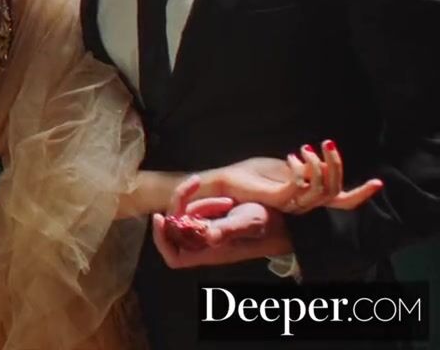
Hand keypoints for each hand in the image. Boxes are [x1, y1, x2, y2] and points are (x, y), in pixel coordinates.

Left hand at [154, 202, 292, 268]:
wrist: (285, 219)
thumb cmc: (269, 225)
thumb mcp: (249, 223)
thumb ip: (228, 229)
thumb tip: (207, 236)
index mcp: (210, 252)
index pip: (174, 257)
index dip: (162, 240)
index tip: (160, 217)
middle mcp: (206, 245)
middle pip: (175, 230)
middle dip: (181, 207)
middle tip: (193, 187)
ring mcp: (209, 233)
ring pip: (187, 217)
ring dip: (199, 203)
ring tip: (227, 201)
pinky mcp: (215, 222)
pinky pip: (199, 211)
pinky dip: (206, 201)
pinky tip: (226, 200)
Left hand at [196, 141, 381, 214]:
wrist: (225, 181)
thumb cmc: (252, 173)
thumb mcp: (285, 166)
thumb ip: (305, 167)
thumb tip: (320, 160)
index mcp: (307, 197)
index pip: (340, 201)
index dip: (361, 194)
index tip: (378, 182)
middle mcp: (302, 204)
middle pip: (335, 191)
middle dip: (336, 164)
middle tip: (326, 143)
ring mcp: (290, 204)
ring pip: (321, 190)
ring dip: (317, 164)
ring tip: (305, 148)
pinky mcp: (277, 199)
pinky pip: (300, 186)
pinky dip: (301, 168)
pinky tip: (292, 156)